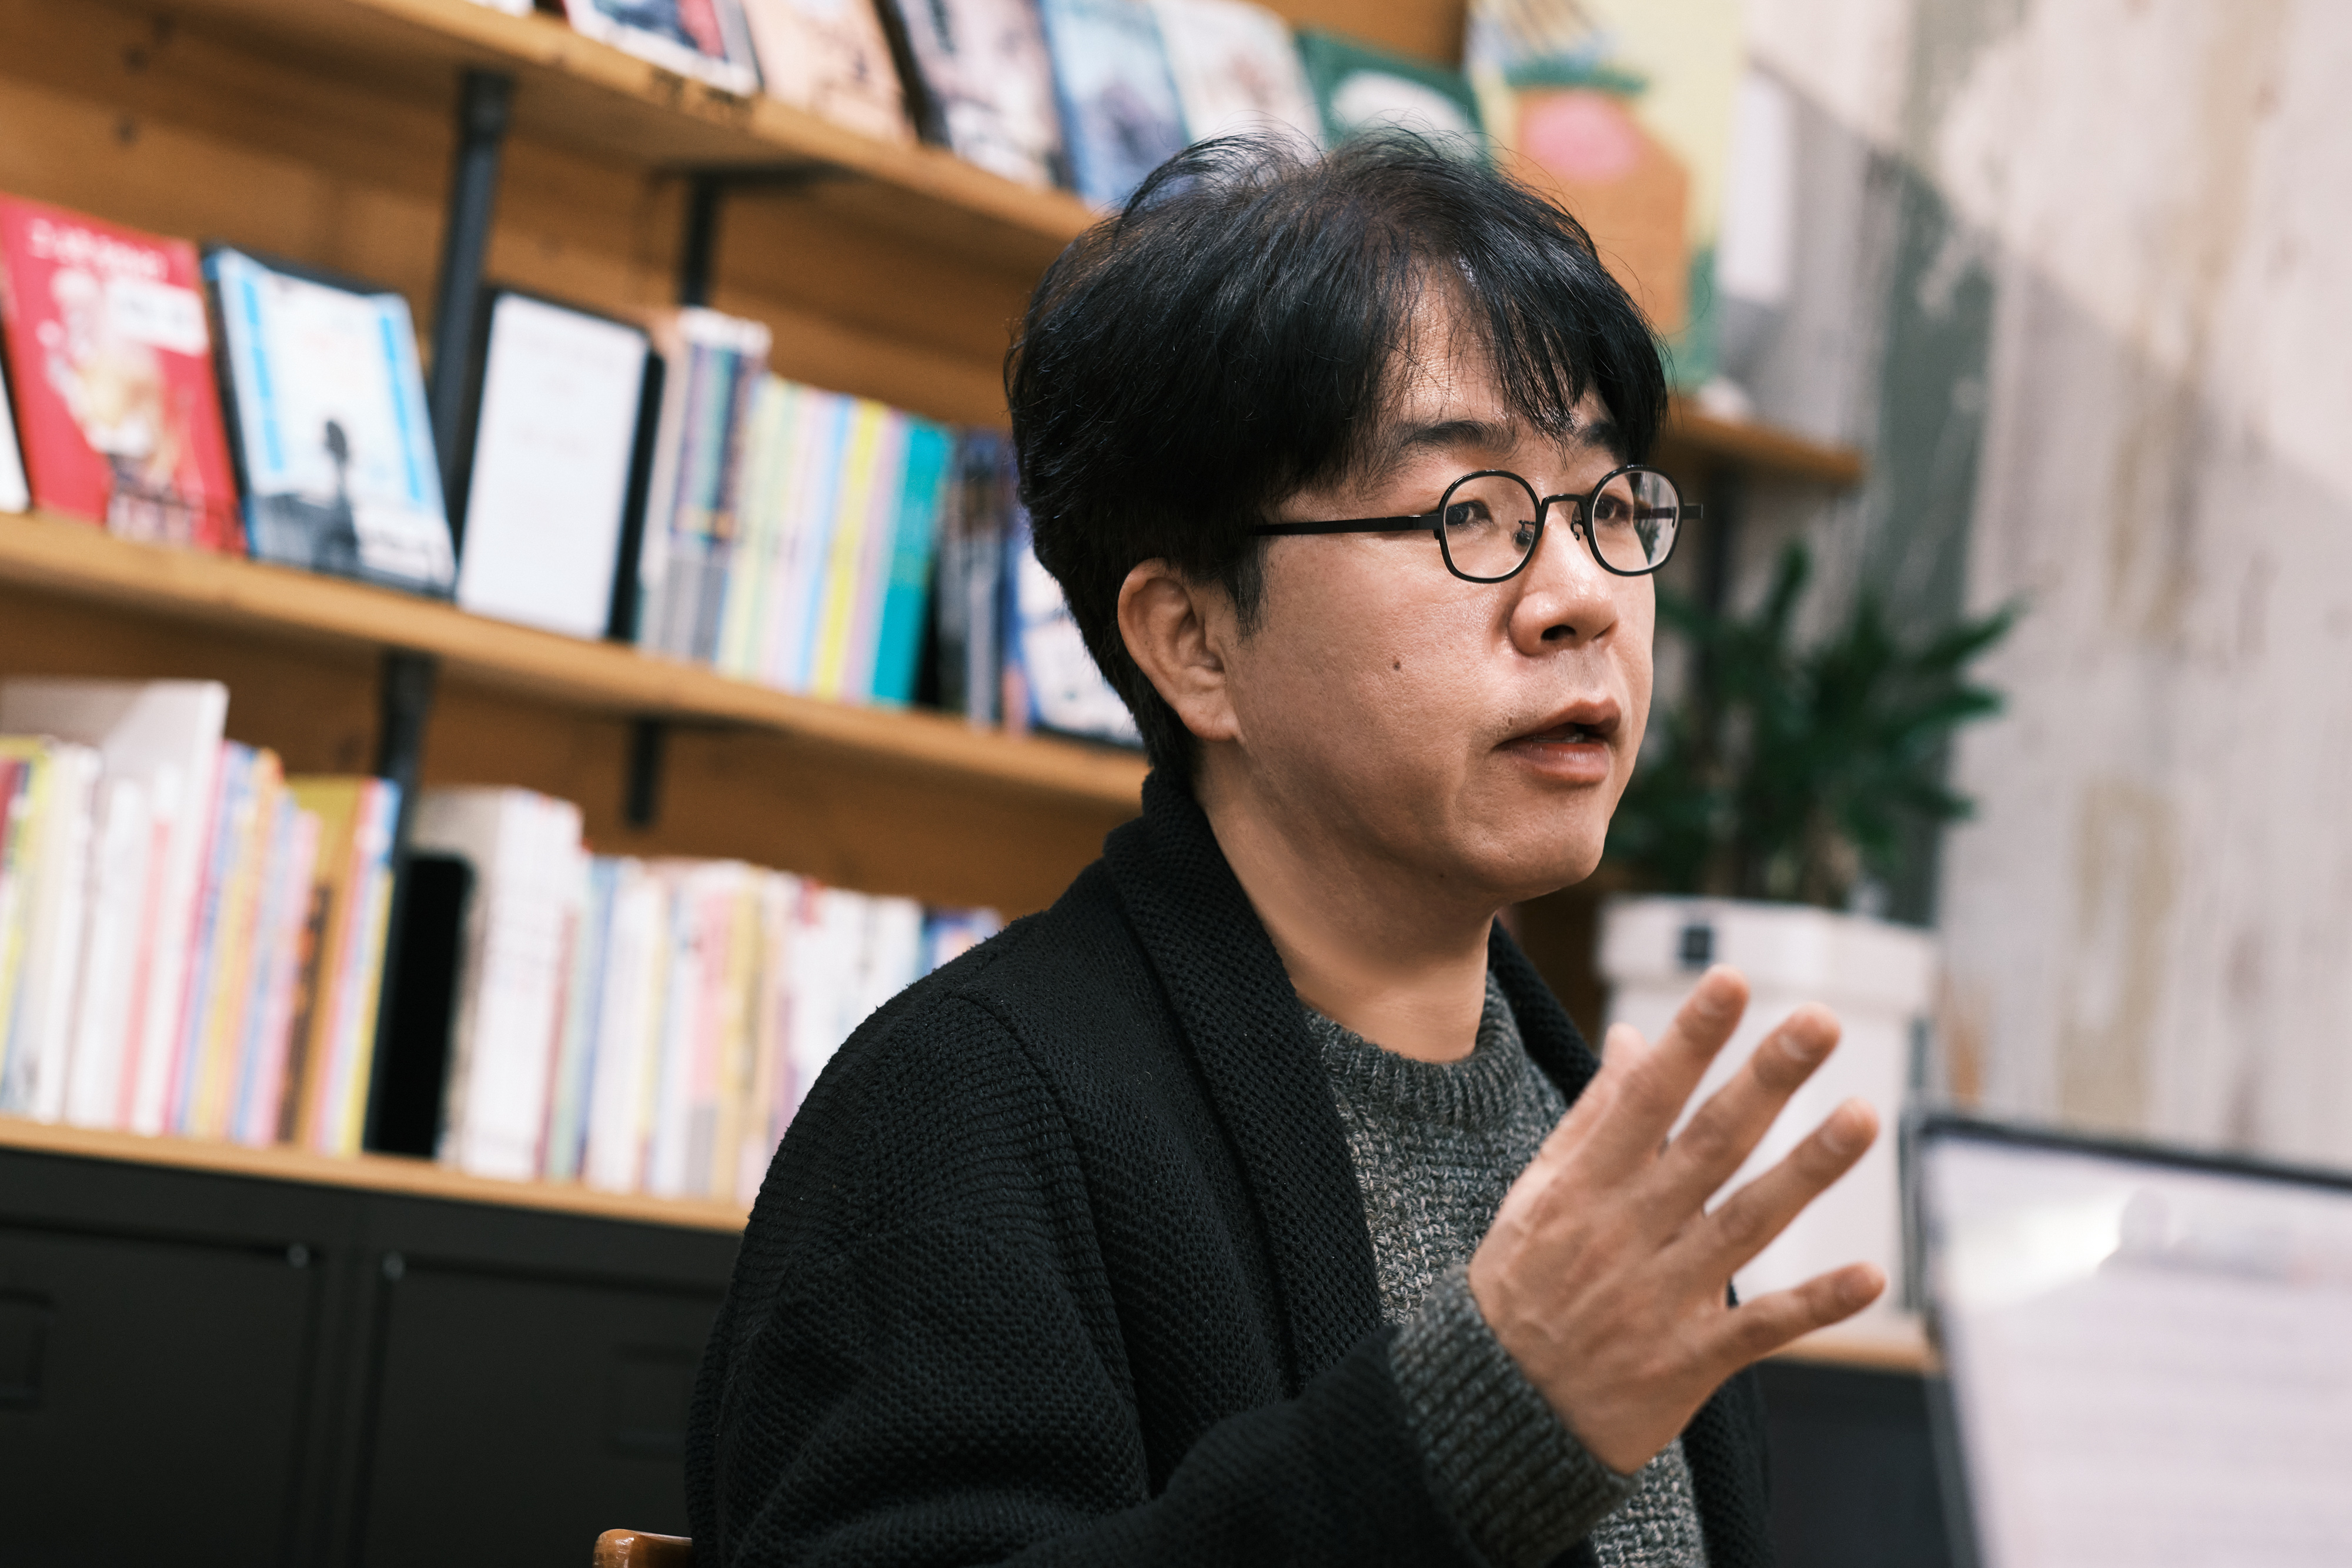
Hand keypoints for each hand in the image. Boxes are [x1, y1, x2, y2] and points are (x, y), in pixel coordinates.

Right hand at [1467, 965, 1884, 1474]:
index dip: (1690, 1039)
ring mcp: (1659, 1296)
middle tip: (1820, 1021)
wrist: (1499, 1410)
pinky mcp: (1688, 1360)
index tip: (1731, 980)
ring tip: (1864, 1115)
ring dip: (1808, 1170)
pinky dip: (1815, 1303)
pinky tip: (1871, 1274)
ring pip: (1745, 1223)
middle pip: (1708, 1145)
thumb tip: (1635, 1041)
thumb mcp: (1536, 1195)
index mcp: (1583, 1186)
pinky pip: (1760, 1327)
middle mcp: (1624, 1232)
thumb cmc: (1521, 1287)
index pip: (1644, 1098)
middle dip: (1765, 1079)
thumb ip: (1592, 1119)